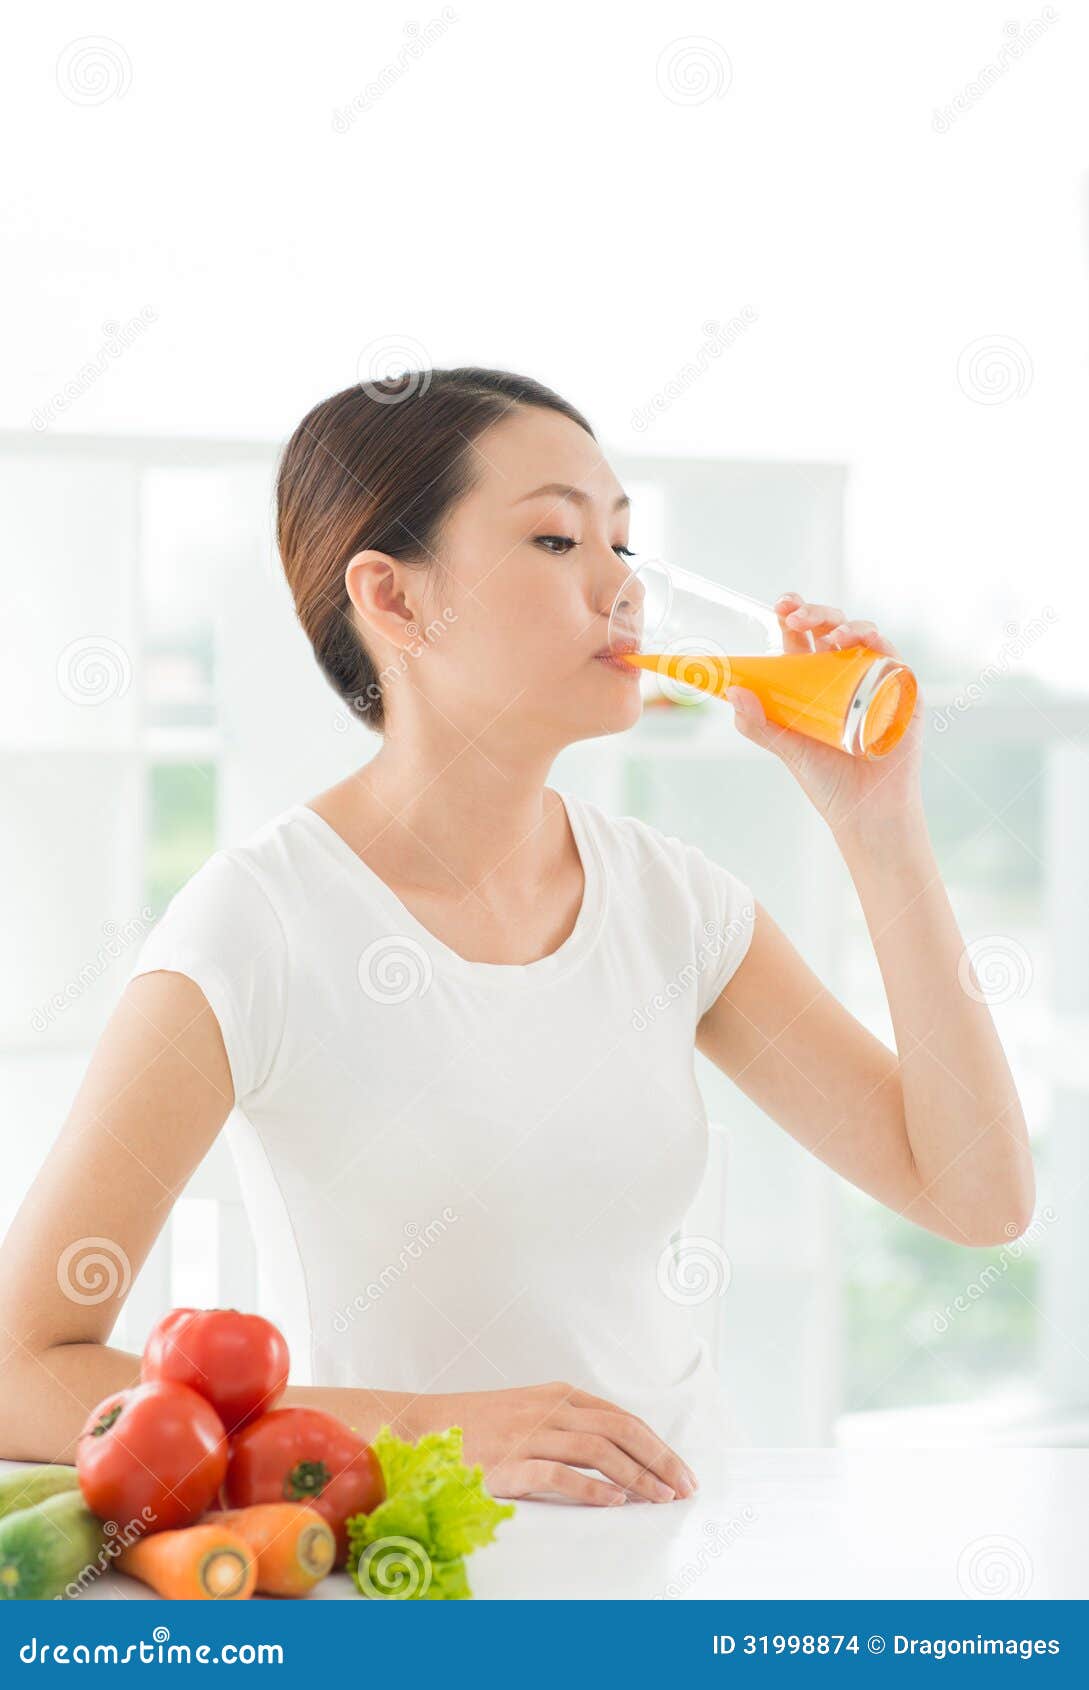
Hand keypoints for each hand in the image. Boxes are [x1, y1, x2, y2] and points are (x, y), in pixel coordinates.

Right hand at [407, 1381, 697, 1505]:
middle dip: (659, 1459)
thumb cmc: (478, 1426)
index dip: (657, 1445)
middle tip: (684, 1488)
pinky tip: (614, 1502)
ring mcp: (528, 1434)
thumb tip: (620, 1455)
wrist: (421, 1427)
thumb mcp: (530, 1412)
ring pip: (597, 1449)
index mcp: (559, 1395)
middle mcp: (549, 1409)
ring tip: (659, 1498)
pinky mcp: (508, 1463)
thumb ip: (569, 1425)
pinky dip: (590, 1487)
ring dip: (635, 1474)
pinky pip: (558, 1473)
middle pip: (620, 1430)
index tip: (682, 1472)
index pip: (623, 1418)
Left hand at [725, 590, 925, 840]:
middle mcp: (846, 676)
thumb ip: (759, 724)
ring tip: (830, 636)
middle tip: (793, 614)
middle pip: (832, 628)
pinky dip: (877, 644)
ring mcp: (876, 681)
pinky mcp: (903, 693)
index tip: (780, 604)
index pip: (803, 639)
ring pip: (863, 635)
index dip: (793, 616)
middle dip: (814, 612)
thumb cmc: (827, 781)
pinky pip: (893, 657)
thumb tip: (733, 691)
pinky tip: (860, 644)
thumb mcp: (787, 749)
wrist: (866, 812)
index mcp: (815, 683)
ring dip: (846, 625)